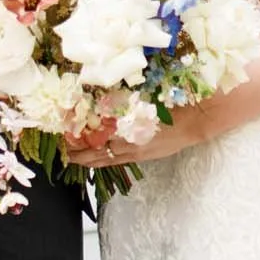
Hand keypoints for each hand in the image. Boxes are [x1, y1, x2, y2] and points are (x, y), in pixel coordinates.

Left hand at [65, 107, 203, 166]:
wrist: (197, 121)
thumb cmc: (173, 104)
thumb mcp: (145, 99)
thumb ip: (123, 102)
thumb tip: (101, 97)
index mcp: (128, 128)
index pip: (95, 137)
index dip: (79, 137)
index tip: (64, 133)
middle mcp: (129, 144)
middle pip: (96, 152)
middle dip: (78, 152)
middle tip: (62, 149)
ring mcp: (135, 153)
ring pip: (104, 160)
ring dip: (87, 159)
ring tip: (72, 158)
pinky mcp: (142, 157)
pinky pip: (116, 162)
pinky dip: (103, 161)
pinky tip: (95, 161)